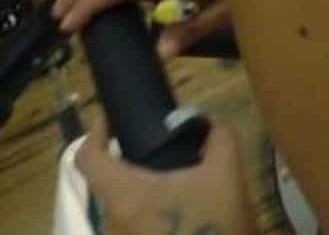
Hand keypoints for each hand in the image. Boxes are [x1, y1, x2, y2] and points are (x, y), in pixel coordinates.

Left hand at [78, 117, 256, 234]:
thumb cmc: (214, 228)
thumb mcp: (227, 173)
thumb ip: (218, 137)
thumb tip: (208, 124)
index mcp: (124, 196)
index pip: (87, 158)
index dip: (96, 132)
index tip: (114, 119)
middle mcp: (111, 224)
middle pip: (107, 183)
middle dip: (130, 162)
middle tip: (160, 149)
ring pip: (121, 208)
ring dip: (142, 191)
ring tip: (176, 181)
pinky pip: (131, 228)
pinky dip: (147, 213)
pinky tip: (179, 211)